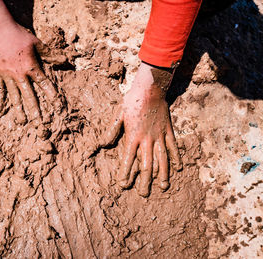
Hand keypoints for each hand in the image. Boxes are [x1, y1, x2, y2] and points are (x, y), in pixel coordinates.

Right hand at [0, 0, 59, 124]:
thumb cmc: (19, 35)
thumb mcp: (36, 43)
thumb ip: (50, 54)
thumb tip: (65, 59)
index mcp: (31, 67)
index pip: (44, 84)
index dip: (52, 95)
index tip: (58, 107)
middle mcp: (19, 75)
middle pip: (30, 96)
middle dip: (35, 111)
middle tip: (40, 124)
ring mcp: (7, 76)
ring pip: (15, 96)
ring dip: (19, 110)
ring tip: (23, 122)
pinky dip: (0, 100)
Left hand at [98, 62, 181, 196]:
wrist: (150, 88)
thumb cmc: (132, 101)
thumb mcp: (118, 114)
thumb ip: (112, 130)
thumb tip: (104, 145)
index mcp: (133, 136)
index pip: (128, 160)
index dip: (126, 174)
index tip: (123, 185)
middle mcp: (147, 140)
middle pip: (146, 165)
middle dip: (144, 181)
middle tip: (143, 194)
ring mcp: (159, 136)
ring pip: (162, 159)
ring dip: (162, 174)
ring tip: (163, 187)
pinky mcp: (168, 131)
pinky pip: (173, 147)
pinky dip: (176, 158)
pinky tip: (178, 168)